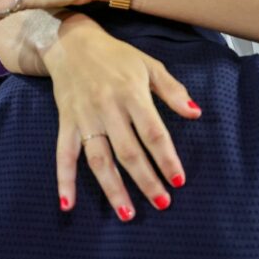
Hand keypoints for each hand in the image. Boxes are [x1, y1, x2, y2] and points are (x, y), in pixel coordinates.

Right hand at [47, 13, 199, 219]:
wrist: (71, 43)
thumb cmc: (116, 56)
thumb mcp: (149, 65)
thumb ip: (172, 91)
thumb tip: (195, 114)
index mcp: (131, 94)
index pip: (152, 132)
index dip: (166, 158)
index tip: (179, 180)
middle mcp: (108, 108)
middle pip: (128, 152)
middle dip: (146, 180)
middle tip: (162, 203)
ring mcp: (85, 118)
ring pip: (99, 160)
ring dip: (113, 189)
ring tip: (128, 214)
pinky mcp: (66, 123)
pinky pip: (63, 156)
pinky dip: (64, 181)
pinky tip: (68, 204)